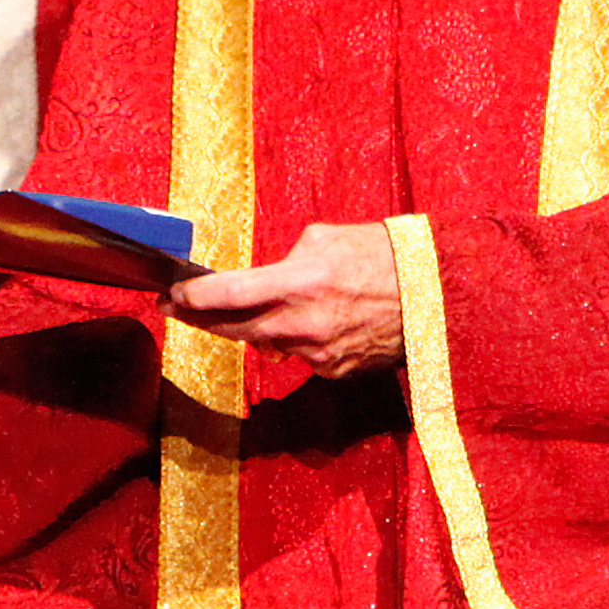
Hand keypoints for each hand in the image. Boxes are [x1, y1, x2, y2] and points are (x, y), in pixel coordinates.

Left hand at [166, 221, 401, 376]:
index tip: (171, 294)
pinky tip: (298, 323)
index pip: (228, 294)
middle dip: (200, 318)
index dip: (194, 297)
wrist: (438, 295)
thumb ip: (284, 261)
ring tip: (228, 312)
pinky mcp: (334, 370)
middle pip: (233, 327)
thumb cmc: (382, 255)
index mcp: (298, 282)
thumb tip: (264, 279)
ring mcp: (317, 353)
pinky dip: (290, 340)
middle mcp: (302, 323)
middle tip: (177, 308)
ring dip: (245, 328)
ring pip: (264, 343)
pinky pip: (298, 356)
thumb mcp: (325, 238)